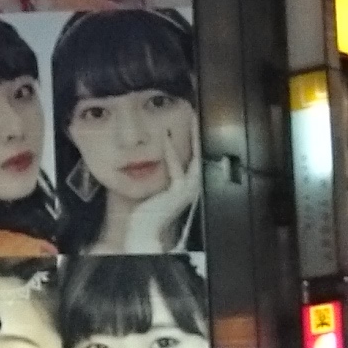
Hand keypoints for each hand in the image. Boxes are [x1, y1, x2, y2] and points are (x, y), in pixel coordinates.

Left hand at [124, 111, 201, 249]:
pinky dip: (170, 152)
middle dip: (201, 136)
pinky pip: (176, 168)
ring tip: (192, 120)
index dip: (198, 139)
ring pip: (195, 160)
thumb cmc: (147, 210)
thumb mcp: (157, 186)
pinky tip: (165, 138)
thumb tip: (159, 151)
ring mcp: (187, 190)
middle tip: (200, 116)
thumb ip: (163, 171)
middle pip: (202, 156)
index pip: (197, 157)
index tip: (195, 121)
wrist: (145, 231)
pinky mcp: (177, 192)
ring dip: (193, 139)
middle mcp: (192, 187)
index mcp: (189, 185)